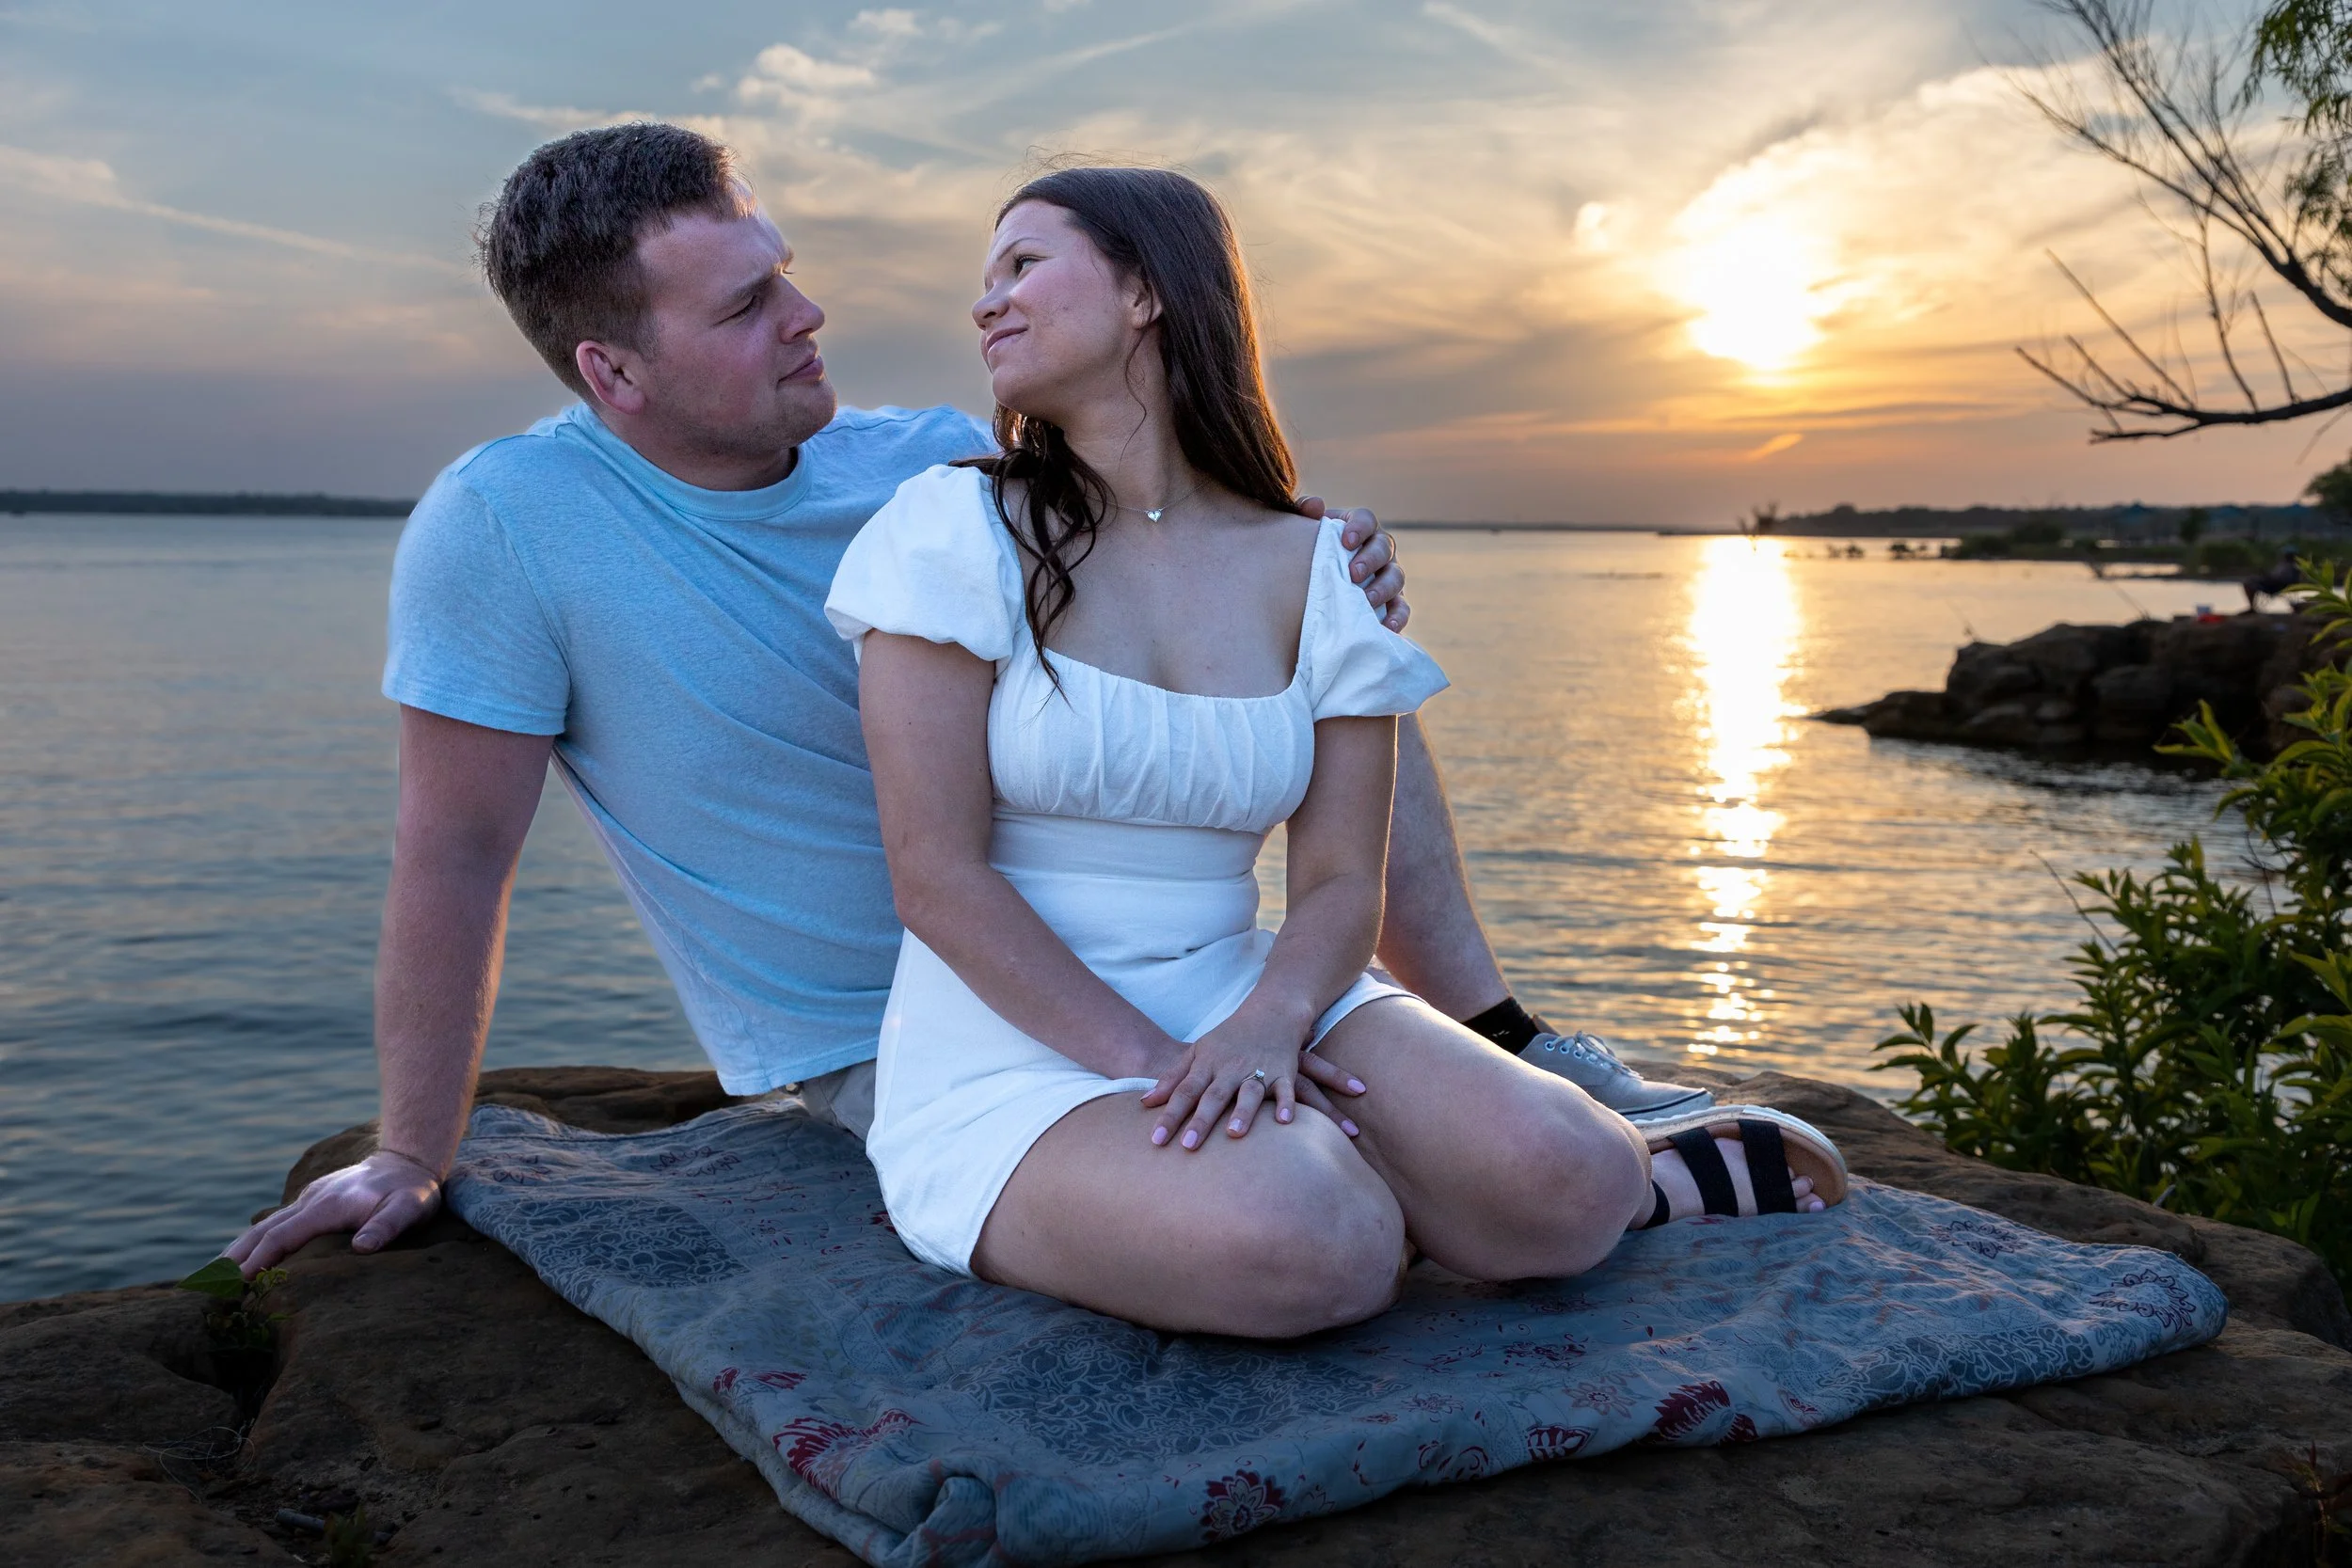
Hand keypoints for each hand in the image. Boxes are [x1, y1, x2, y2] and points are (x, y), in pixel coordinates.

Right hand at [224, 1148, 442, 1276]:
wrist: (409, 1162)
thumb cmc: (412, 1192)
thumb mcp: (409, 1210)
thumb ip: (387, 1227)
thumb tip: (361, 1248)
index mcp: (327, 1207)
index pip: (283, 1236)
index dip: (260, 1259)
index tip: (236, 1282)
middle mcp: (310, 1201)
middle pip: (263, 1231)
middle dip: (235, 1258)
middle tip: (205, 1286)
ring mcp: (309, 1200)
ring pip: (265, 1226)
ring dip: (238, 1249)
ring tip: (210, 1275)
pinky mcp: (312, 1202)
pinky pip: (275, 1223)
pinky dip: (254, 1240)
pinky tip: (241, 1256)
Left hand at [1140, 1016, 1371, 1147]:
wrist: (1271, 1012)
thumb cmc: (1229, 1037)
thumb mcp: (1197, 1051)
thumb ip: (1172, 1077)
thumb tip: (1144, 1103)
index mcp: (1208, 1064)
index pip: (1185, 1092)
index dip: (1170, 1115)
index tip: (1156, 1140)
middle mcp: (1231, 1068)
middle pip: (1214, 1096)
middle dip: (1201, 1121)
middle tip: (1187, 1147)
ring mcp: (1259, 1069)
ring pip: (1249, 1092)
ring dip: (1243, 1112)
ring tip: (1234, 1135)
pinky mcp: (1284, 1072)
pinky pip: (1286, 1089)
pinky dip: (1287, 1104)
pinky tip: (1284, 1121)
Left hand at [1301, 497, 1408, 631]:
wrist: (1313, 587)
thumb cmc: (1310, 553)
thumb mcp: (1305, 531)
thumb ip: (1305, 513)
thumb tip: (1315, 505)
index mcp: (1360, 528)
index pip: (1366, 519)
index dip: (1359, 528)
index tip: (1346, 541)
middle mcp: (1379, 549)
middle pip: (1384, 548)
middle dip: (1371, 560)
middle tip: (1353, 574)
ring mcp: (1388, 576)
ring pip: (1396, 577)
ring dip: (1383, 589)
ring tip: (1367, 601)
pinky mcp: (1392, 602)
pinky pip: (1401, 609)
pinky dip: (1397, 617)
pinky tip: (1385, 627)